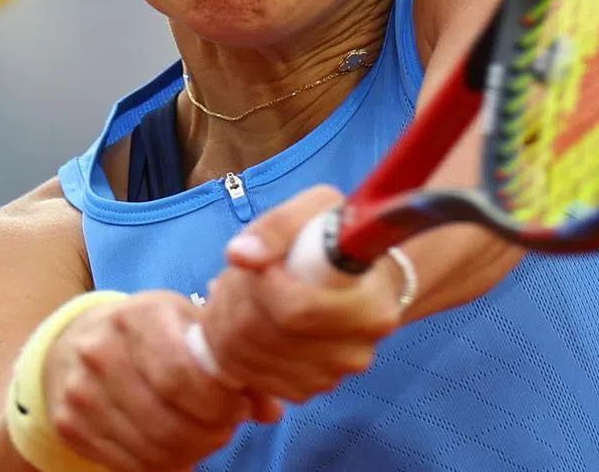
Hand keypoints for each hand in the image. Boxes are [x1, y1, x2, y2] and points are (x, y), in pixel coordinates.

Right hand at [42, 290, 282, 471]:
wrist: (74, 342)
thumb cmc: (148, 329)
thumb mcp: (186, 322)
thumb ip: (229, 359)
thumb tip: (271, 408)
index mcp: (139, 316)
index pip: (182, 375)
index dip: (219, 402)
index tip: (239, 406)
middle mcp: (103, 352)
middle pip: (168, 421)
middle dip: (211, 433)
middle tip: (227, 427)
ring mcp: (82, 392)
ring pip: (151, 449)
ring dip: (191, 452)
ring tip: (206, 436)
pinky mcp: (71, 425)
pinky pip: (129, 465)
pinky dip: (163, 465)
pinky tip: (178, 447)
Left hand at [197, 186, 403, 402]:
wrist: (358, 275)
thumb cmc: (336, 237)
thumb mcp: (318, 209)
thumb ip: (279, 225)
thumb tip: (240, 255)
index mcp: (369, 305)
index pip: (295, 310)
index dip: (260, 285)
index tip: (256, 262)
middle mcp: (355, 351)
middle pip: (266, 337)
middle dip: (234, 301)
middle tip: (235, 275)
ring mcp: (331, 376)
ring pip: (251, 360)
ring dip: (228, 324)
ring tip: (239, 292)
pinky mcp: (308, 389)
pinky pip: (253, 376)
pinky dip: (236, 349)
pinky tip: (246, 318)